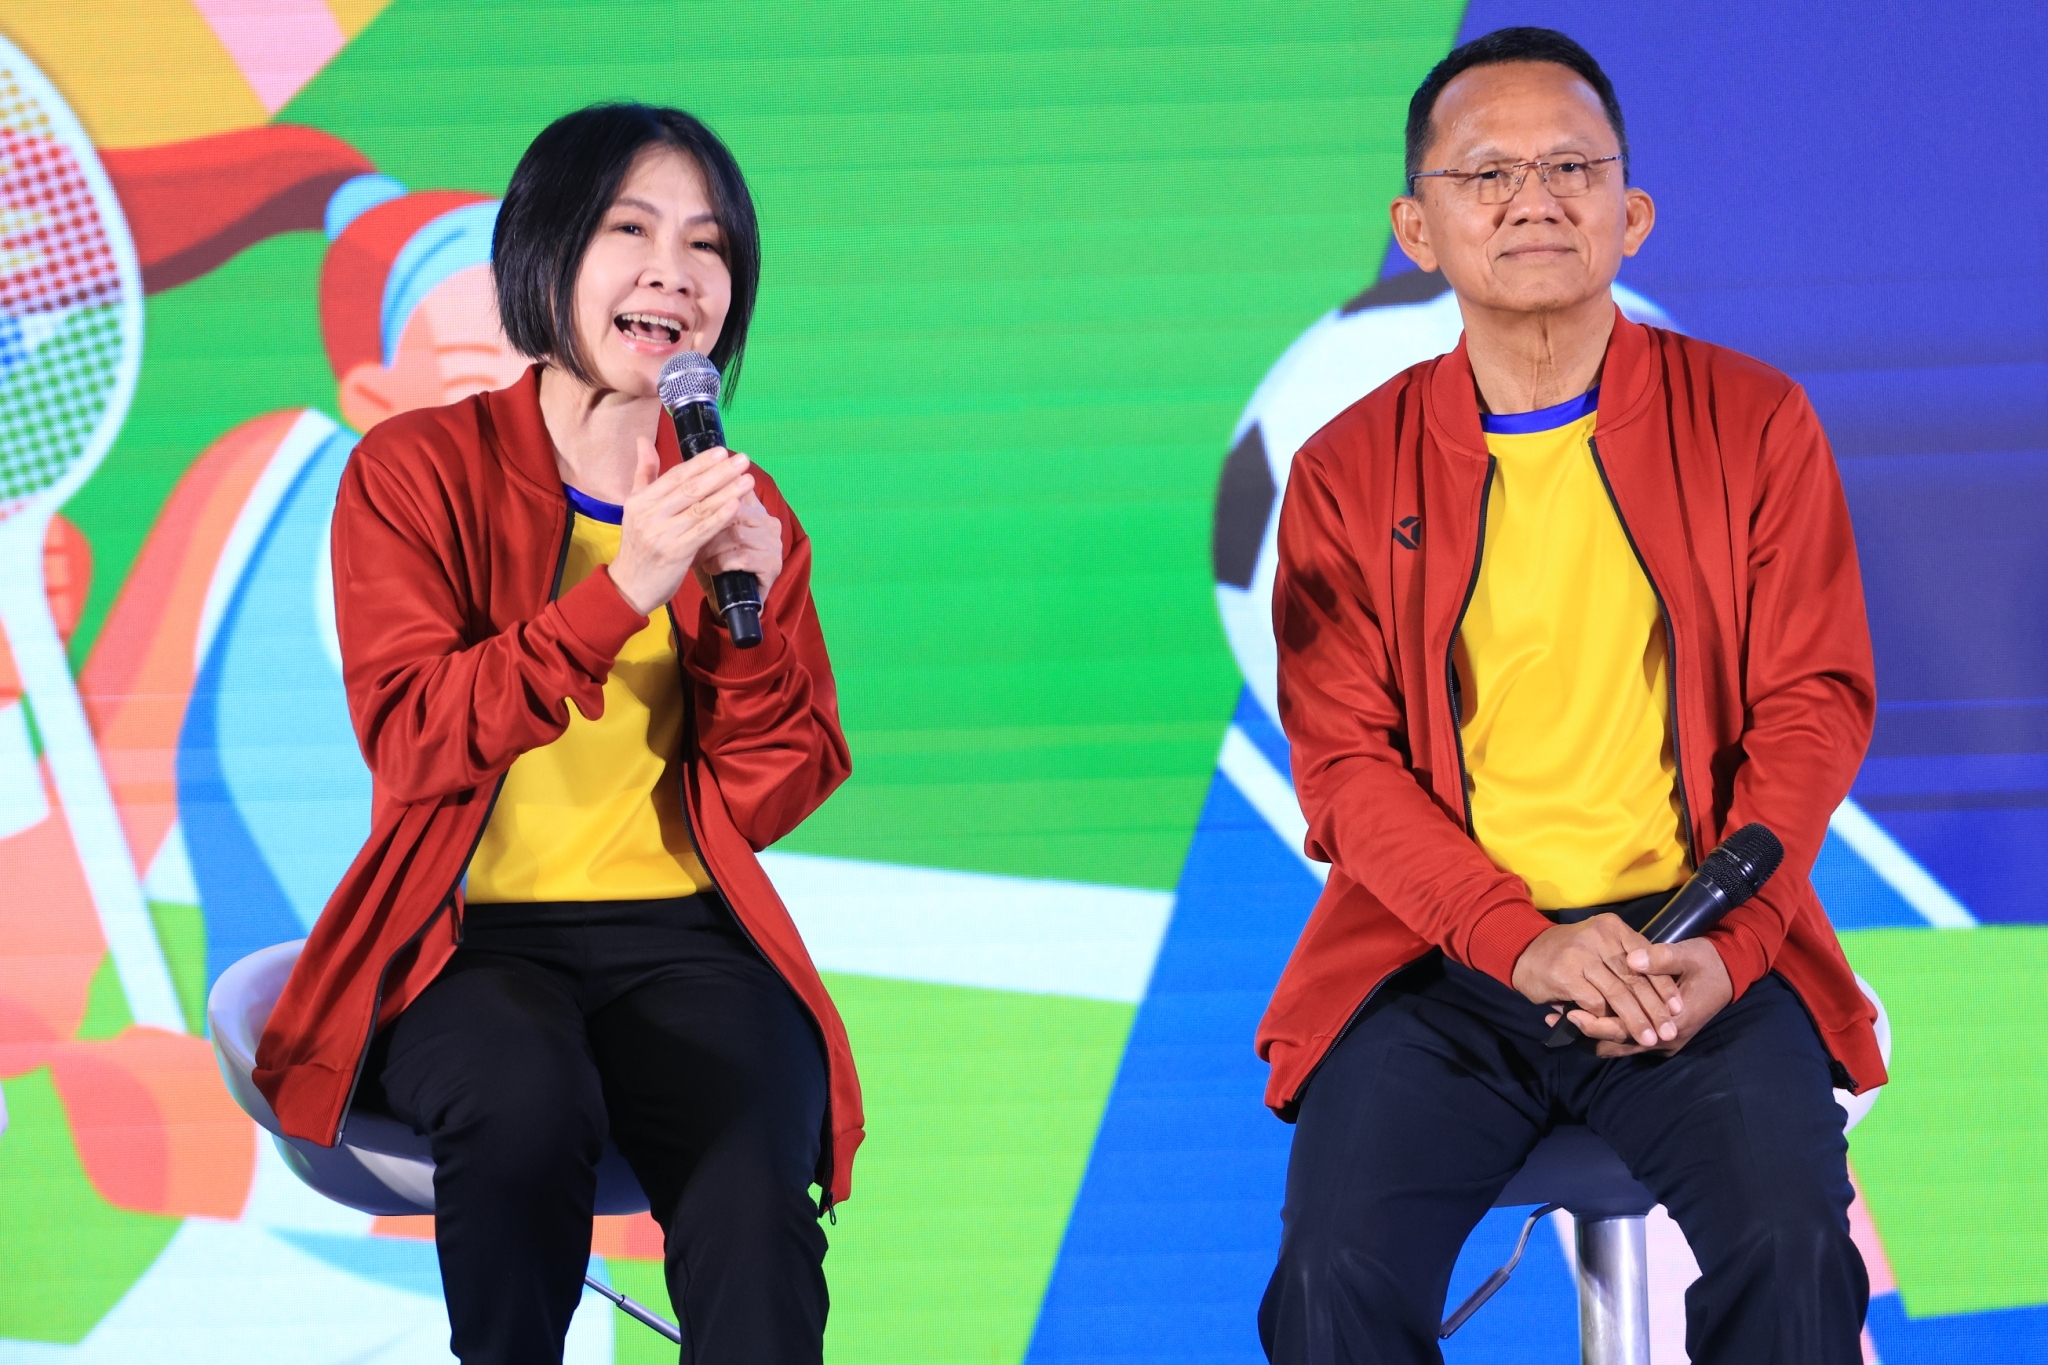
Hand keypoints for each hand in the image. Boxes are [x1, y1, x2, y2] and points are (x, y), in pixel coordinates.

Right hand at [610, 438, 753, 615]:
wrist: (629, 585)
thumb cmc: (638, 545)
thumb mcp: (635, 507)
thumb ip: (644, 474)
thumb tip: (643, 441)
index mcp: (640, 500)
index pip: (675, 476)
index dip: (700, 463)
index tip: (722, 451)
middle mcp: (649, 515)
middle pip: (690, 489)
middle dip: (720, 473)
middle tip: (743, 460)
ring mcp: (662, 534)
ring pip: (699, 508)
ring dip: (727, 492)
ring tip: (748, 480)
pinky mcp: (675, 553)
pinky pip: (702, 531)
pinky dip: (720, 517)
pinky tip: (737, 506)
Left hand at [692, 475, 783, 603]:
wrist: (727, 599)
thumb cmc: (713, 561)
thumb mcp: (704, 529)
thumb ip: (699, 504)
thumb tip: (678, 476)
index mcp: (756, 508)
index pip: (737, 488)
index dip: (712, 490)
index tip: (686, 498)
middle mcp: (769, 523)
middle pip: (737, 509)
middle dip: (708, 521)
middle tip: (685, 530)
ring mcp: (774, 545)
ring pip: (738, 534)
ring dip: (712, 545)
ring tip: (696, 553)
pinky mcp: (772, 566)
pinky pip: (743, 557)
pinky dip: (722, 562)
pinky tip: (709, 567)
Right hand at [1511, 914, 1681, 1050]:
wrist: (1523, 950)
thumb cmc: (1569, 952)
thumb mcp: (1601, 945)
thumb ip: (1626, 960)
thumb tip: (1660, 991)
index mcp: (1613, 928)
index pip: (1648, 960)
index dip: (1664, 986)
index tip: (1678, 1009)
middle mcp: (1599, 938)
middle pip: (1636, 979)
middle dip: (1655, 1009)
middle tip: (1668, 1031)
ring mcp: (1581, 955)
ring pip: (1618, 994)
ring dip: (1635, 1020)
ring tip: (1648, 1038)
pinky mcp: (1565, 974)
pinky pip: (1593, 1002)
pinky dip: (1602, 1018)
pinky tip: (1610, 1029)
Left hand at [1554, 940, 1733, 1057]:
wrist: (1728, 974)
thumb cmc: (1707, 963)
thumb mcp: (1688, 954)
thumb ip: (1661, 958)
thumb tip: (1632, 960)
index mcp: (1672, 1024)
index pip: (1626, 1031)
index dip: (1596, 1024)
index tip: (1570, 1012)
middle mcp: (1665, 1039)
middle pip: (1616, 1043)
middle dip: (1584, 1032)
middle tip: (1553, 1017)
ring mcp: (1662, 1041)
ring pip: (1618, 1044)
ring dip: (1590, 1033)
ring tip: (1558, 1017)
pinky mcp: (1657, 1036)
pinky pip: (1624, 1039)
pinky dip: (1602, 1030)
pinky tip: (1579, 1015)